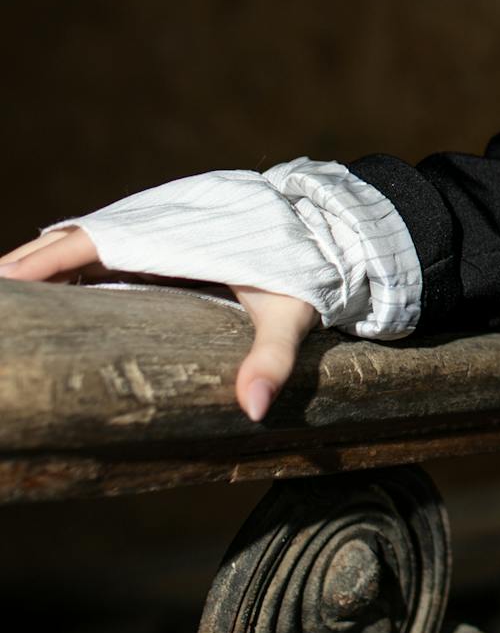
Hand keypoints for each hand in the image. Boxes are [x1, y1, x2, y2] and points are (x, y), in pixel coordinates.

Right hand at [0, 226, 319, 422]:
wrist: (334, 229)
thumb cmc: (310, 270)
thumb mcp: (293, 313)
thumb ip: (272, 358)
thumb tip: (253, 409)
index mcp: (177, 235)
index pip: (96, 242)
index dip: (48, 260)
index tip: (7, 278)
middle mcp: (163, 223)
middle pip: (80, 237)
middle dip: (32, 262)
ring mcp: (164, 226)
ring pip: (91, 238)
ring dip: (49, 260)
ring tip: (7, 290)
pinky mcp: (170, 236)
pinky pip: (113, 243)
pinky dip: (77, 259)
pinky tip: (54, 285)